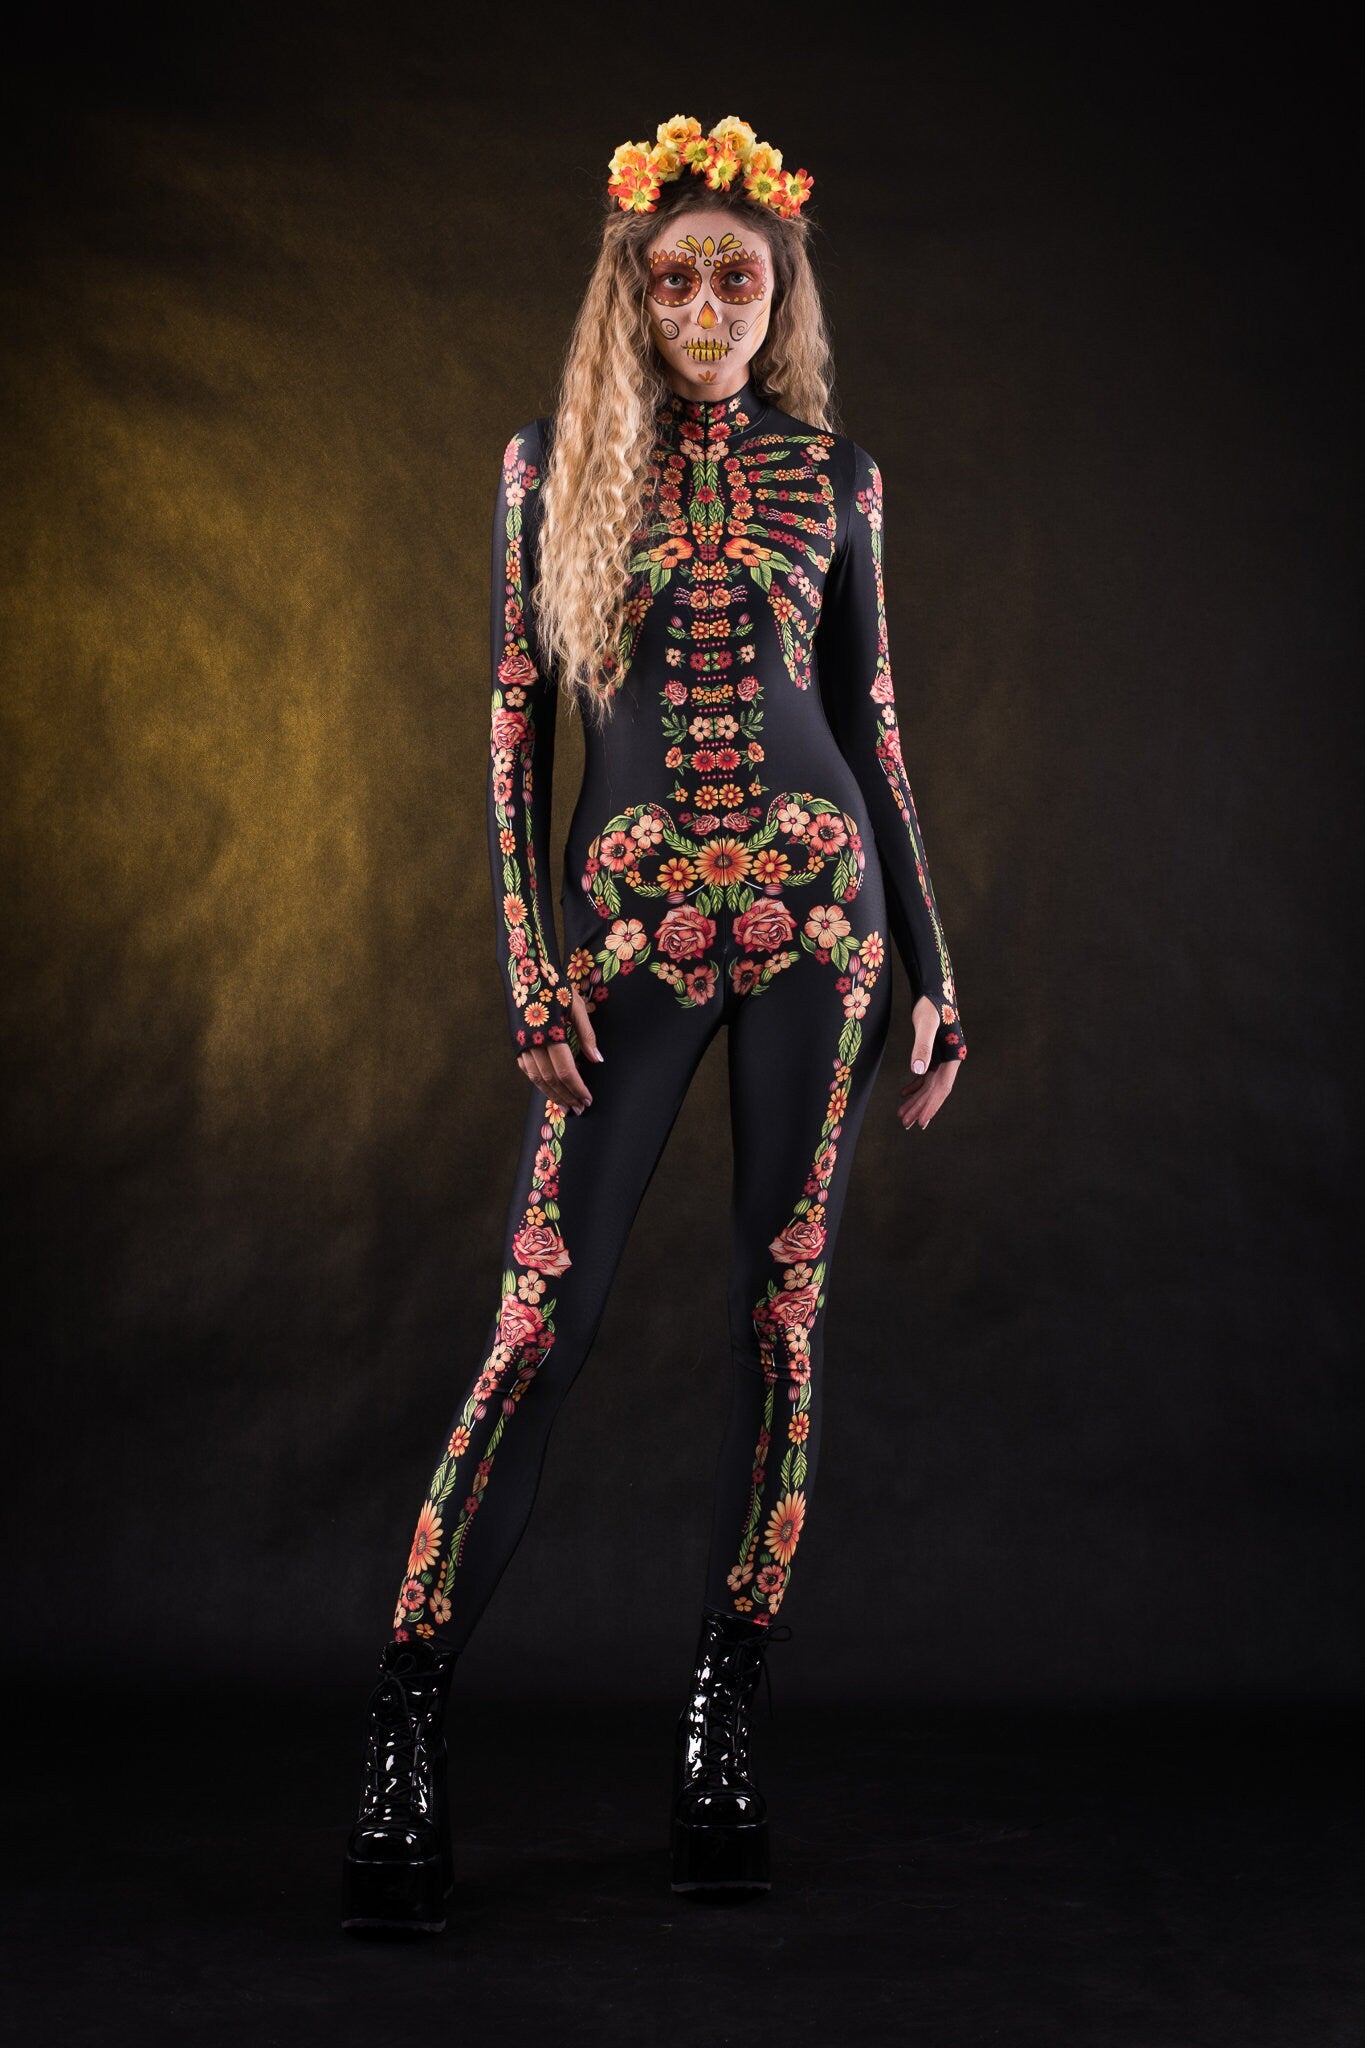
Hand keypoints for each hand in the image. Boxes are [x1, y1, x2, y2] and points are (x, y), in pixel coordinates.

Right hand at [517, 990, 603, 1115]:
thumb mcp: (575, 1005)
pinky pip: (526, 1070)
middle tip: (579, 1109)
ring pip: (536, 1078)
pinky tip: (548, 1089)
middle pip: (551, 1079)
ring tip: (565, 1105)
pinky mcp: (516, 1042)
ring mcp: (521, 1044)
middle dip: (566, 1096)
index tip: (588, 1099)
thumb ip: (586, 1034)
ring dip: (552, 1094)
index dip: (577, 1088)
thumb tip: (597, 1059)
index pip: (566, 1070)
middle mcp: (533, 1042)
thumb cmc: (553, 985)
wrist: (524, 970)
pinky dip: (538, 1082)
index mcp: (550, 1033)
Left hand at [898, 994, 960, 1130]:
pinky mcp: (933, 1052)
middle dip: (921, 1108)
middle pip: (935, 1090)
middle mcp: (950, 1059)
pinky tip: (904, 1094)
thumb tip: (918, 1071)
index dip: (931, 1106)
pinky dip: (915, 1086)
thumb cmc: (930, 1003)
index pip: (942, 1088)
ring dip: (916, 1100)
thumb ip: (921, 1046)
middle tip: (906, 1125)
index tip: (920, 1123)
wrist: (932, 987)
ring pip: (929, 1084)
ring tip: (902, 1116)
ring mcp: (942, 1056)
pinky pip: (925, 1075)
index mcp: (953, 1056)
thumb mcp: (925, 1024)